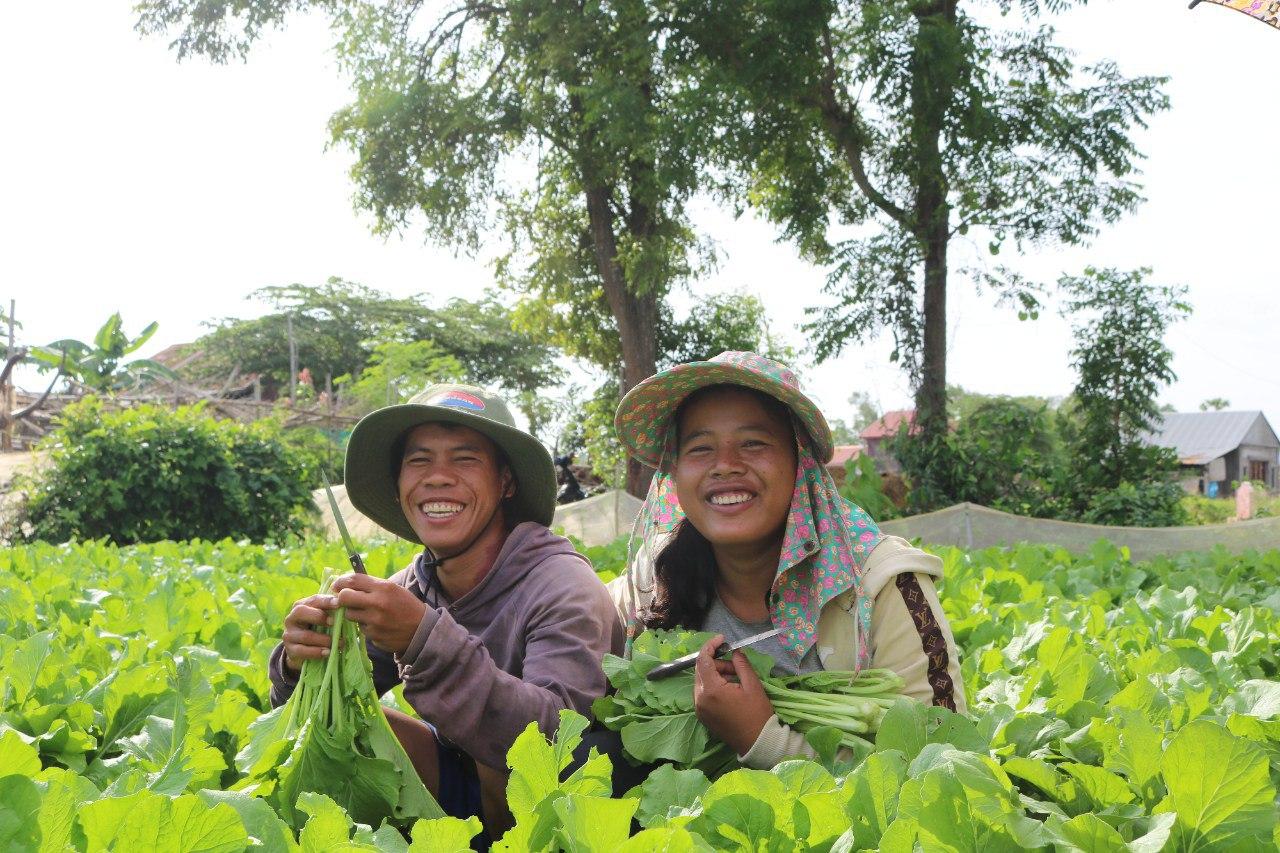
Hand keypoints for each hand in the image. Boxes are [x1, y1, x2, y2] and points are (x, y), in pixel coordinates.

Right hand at [282, 593, 339, 673]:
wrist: (302, 651)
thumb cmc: (318, 629)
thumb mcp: (324, 618)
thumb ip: (332, 612)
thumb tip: (349, 606)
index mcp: (301, 605)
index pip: (313, 600)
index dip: (326, 601)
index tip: (339, 604)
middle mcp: (292, 618)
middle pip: (301, 612)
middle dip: (319, 617)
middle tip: (334, 623)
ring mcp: (289, 634)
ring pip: (305, 635)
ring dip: (324, 640)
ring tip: (340, 643)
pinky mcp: (290, 649)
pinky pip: (302, 650)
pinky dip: (316, 652)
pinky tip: (328, 652)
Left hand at [330, 573, 426, 655]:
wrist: (422, 629)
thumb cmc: (405, 605)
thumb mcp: (392, 589)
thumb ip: (371, 586)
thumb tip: (344, 584)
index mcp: (384, 588)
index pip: (353, 580)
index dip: (340, 581)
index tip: (337, 585)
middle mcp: (378, 604)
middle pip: (344, 598)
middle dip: (342, 598)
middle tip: (345, 600)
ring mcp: (375, 622)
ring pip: (349, 615)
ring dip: (354, 613)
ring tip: (367, 613)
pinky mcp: (374, 636)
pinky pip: (360, 628)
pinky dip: (365, 626)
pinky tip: (377, 625)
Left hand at [692, 634, 774, 755]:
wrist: (757, 742)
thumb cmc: (757, 714)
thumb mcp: (752, 685)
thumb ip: (741, 664)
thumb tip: (735, 651)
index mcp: (711, 690)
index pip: (703, 660)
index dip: (711, 646)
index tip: (722, 639)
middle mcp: (699, 699)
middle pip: (701, 670)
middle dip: (717, 662)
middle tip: (735, 664)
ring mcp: (699, 709)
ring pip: (702, 681)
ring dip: (716, 674)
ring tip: (736, 677)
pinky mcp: (702, 716)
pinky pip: (703, 693)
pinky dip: (713, 686)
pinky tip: (729, 688)